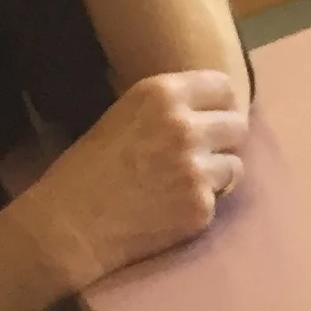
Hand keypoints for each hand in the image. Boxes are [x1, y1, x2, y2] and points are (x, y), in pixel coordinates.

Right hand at [8, 71, 248, 299]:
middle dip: (224, 141)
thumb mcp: (124, 115)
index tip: (212, 120)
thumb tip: (204, 112)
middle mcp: (185, 126)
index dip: (220, 106)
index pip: (222, 87)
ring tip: (187, 184)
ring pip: (235, 166)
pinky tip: (175, 208)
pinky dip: (203, 204)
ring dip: (218, 175)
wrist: (72, 224)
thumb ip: (166, 109)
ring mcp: (197, 169)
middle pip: (237, 125)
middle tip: (204, 156)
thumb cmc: (88, 168)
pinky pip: (220, 201)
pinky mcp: (201, 207)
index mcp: (162, 93)